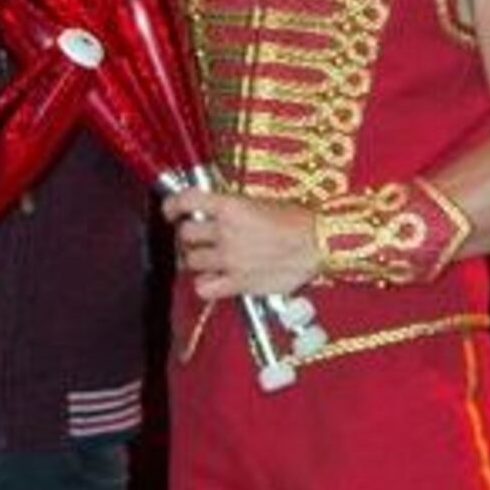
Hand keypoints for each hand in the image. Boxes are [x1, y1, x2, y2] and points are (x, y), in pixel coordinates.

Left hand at [162, 188, 318, 298]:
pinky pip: (204, 288)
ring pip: (191, 261)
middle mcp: (225, 232)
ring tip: (209, 258)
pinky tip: (214, 279)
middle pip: (185, 235)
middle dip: (189, 236)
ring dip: (196, 259)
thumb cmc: (298, 221)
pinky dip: (205, 285)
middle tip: (199, 237)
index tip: (171, 211)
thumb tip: (214, 209)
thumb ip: (233, 207)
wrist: (318, 243)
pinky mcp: (238, 282)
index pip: (186, 201)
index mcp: (231, 207)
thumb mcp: (262, 202)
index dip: (172, 206)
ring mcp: (230, 259)